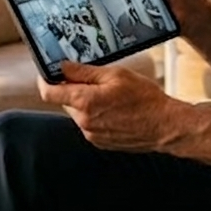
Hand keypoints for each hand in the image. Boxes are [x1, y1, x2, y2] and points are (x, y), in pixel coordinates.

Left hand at [38, 61, 183, 151]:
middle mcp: (84, 122)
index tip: (48, 72)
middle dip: (74, 89)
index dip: (45, 80)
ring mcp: (91, 134)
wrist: (165, 126)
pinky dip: (96, 115)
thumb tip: (63, 67)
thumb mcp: (115, 75)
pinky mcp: (100, 142)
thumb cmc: (145, 99)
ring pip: (78, 113)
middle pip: (65, 101)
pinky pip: (89, 124)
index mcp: (84, 102)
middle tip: (96, 80)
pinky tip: (116, 110)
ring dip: (87, 102)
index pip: (49, 92)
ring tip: (112, 96)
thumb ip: (84, 72)